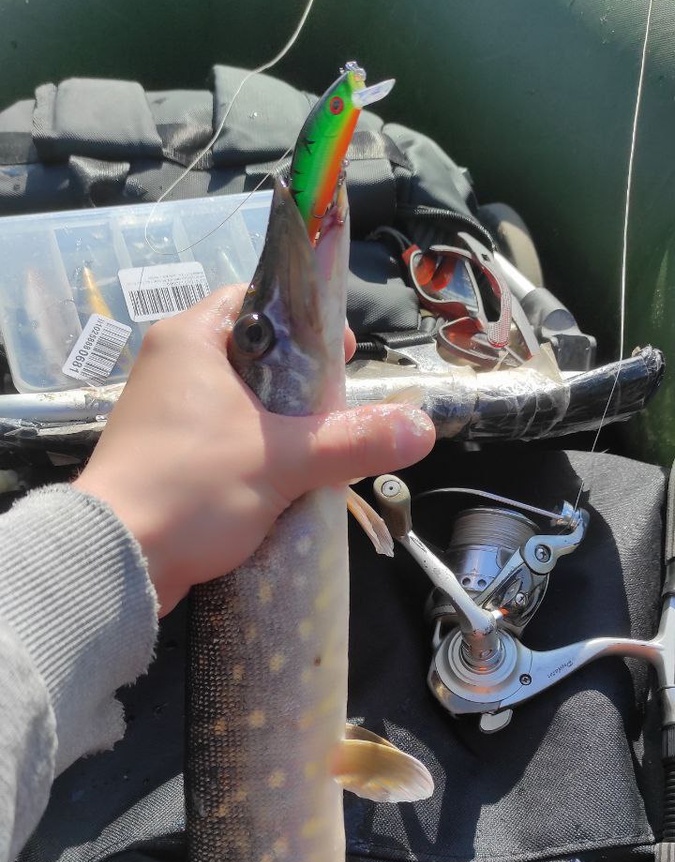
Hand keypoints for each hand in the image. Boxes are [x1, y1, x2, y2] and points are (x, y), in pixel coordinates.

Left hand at [73, 285, 434, 614]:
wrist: (118, 560)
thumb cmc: (192, 488)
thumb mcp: (283, 460)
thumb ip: (352, 441)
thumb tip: (422, 428)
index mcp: (190, 340)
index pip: (256, 301)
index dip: (305, 321)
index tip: (341, 354)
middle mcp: (171, 367)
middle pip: (253, 356)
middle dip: (301, 384)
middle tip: (336, 410)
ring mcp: (163, 415)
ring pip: (239, 404)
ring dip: (280, 426)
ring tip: (318, 449)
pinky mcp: (163, 457)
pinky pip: (222, 441)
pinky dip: (254, 454)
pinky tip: (283, 481)